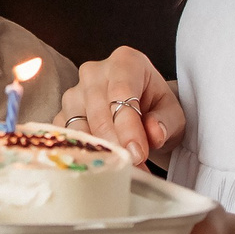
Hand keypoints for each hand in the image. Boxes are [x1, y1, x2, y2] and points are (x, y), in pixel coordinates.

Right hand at [58, 46, 186, 164]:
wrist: (141, 111)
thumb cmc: (156, 108)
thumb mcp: (172, 113)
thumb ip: (166, 121)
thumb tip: (153, 133)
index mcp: (124, 62)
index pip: (121, 93)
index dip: (128, 127)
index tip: (138, 154)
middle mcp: (93, 73)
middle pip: (98, 112)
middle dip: (115, 144)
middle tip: (132, 167)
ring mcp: (74, 94)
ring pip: (78, 126)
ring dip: (98, 152)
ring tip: (118, 171)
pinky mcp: (62, 115)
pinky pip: (66, 137)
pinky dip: (82, 155)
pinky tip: (99, 167)